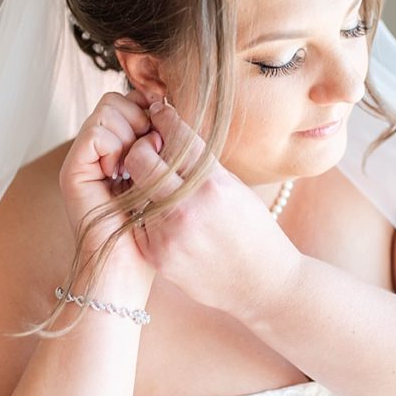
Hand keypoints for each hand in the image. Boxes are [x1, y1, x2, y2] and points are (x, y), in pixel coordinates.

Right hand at [58, 89, 161, 281]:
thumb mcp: (164, 180)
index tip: (164, 134)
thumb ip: (161, 147)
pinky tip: (120, 174)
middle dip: (140, 117)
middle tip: (151, 152)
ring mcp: (83, 159)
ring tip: (134, 166)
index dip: (150, 108)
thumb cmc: (152, 233)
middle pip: (117, 98)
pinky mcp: (73, 172)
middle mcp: (98, 149)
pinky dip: (113, 146)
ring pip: (106, 109)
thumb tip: (166, 106)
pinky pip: (95, 134)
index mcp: (118, 148)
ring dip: (129, 132)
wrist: (124, 272)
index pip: (131, 100)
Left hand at [122, 100, 303, 318]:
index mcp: (214, 184)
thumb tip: (170, 132)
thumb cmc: (253, 229)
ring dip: (140, 180)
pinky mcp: (157, 255)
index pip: (176, 136)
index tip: (158, 112)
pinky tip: (158, 210)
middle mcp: (189, 207)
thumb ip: (202, 164)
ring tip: (154, 180)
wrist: (261, 283)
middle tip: (149, 148)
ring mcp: (169, 234)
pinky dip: (144, 211)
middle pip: (141, 159)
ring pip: (134, 190)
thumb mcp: (235, 187)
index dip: (163, 118)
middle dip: (141, 147)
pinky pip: (137, 220)